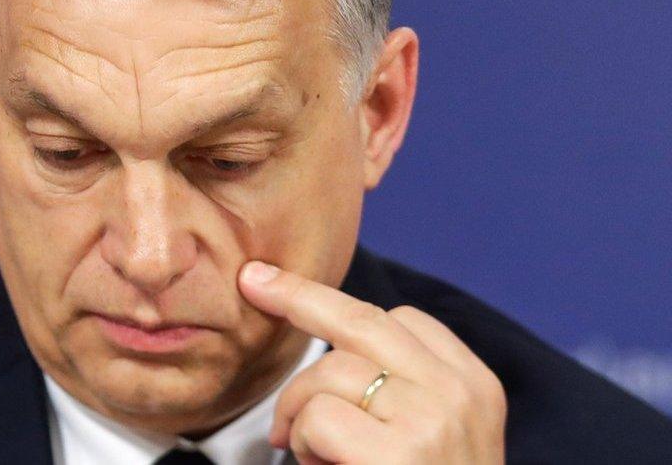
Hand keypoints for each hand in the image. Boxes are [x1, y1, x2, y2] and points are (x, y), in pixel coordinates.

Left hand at [238, 261, 506, 464]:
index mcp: (474, 385)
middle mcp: (460, 393)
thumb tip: (328, 350)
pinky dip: (302, 438)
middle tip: (254, 282)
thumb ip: (399, 391)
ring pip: (331, 370)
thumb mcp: (435, 437)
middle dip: (298, 295)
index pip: (402, 320)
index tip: (293, 292)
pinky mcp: (401, 453)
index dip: (339, 306)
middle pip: (362, 319)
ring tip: (303, 448)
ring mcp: (434, 419)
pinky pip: (321, 416)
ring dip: (298, 407)